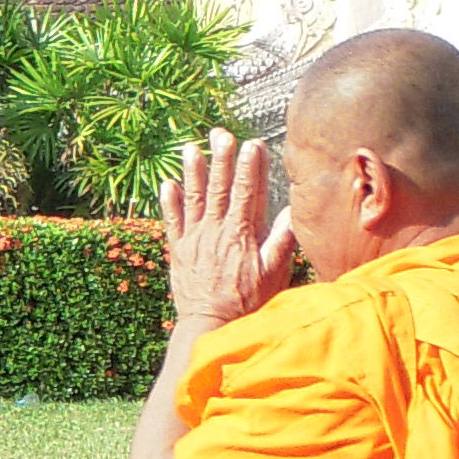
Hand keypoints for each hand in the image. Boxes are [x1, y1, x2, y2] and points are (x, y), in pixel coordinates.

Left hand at [160, 131, 296, 334]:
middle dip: (222, 159)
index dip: (251, 167)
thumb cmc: (248, 302)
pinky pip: (172, 221)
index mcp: (241, 234)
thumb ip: (281, 242)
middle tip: (221, 134)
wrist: (211, 324)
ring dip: (193, 172)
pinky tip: (167, 183)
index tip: (253, 144)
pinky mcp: (179, 250)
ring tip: (190, 148)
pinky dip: (169, 202)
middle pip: (220, 188)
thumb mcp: (274, 275)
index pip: (248, 192)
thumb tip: (291, 214)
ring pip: (193, 198)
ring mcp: (195, 238)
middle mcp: (216, 231)